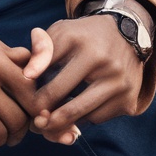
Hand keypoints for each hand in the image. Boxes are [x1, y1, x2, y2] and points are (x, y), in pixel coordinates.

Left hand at [29, 15, 144, 143]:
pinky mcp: (129, 101)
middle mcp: (108, 68)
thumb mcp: (60, 32)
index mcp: (86, 49)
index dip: (36, 100)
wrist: (127, 33)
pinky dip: (83, 118)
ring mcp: (121, 86)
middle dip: (48, 120)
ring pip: (84, 117)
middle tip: (35, 122)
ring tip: (49, 121)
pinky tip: (73, 110)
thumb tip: (28, 76)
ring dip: (64, 123)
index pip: (54, 86)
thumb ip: (40, 50)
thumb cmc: (83, 35)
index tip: (26, 105)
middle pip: (70, 108)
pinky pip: (98, 118)